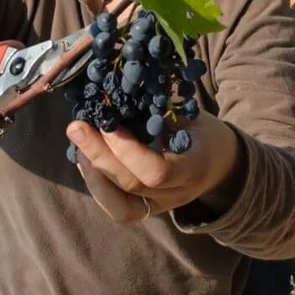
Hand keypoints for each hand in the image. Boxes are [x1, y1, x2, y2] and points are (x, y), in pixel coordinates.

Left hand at [67, 111, 239, 223]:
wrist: (219, 161)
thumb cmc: (198, 128)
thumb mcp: (188, 113)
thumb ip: (157, 107)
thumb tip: (115, 84)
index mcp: (194, 164)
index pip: (159, 172)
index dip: (128, 151)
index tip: (109, 124)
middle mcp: (178, 193)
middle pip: (133, 186)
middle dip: (99, 155)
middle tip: (76, 127)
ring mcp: (162, 206)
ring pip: (121, 208)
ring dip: (93, 176)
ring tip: (77, 147)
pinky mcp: (147, 210)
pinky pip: (117, 208)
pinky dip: (96, 185)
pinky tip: (84, 160)